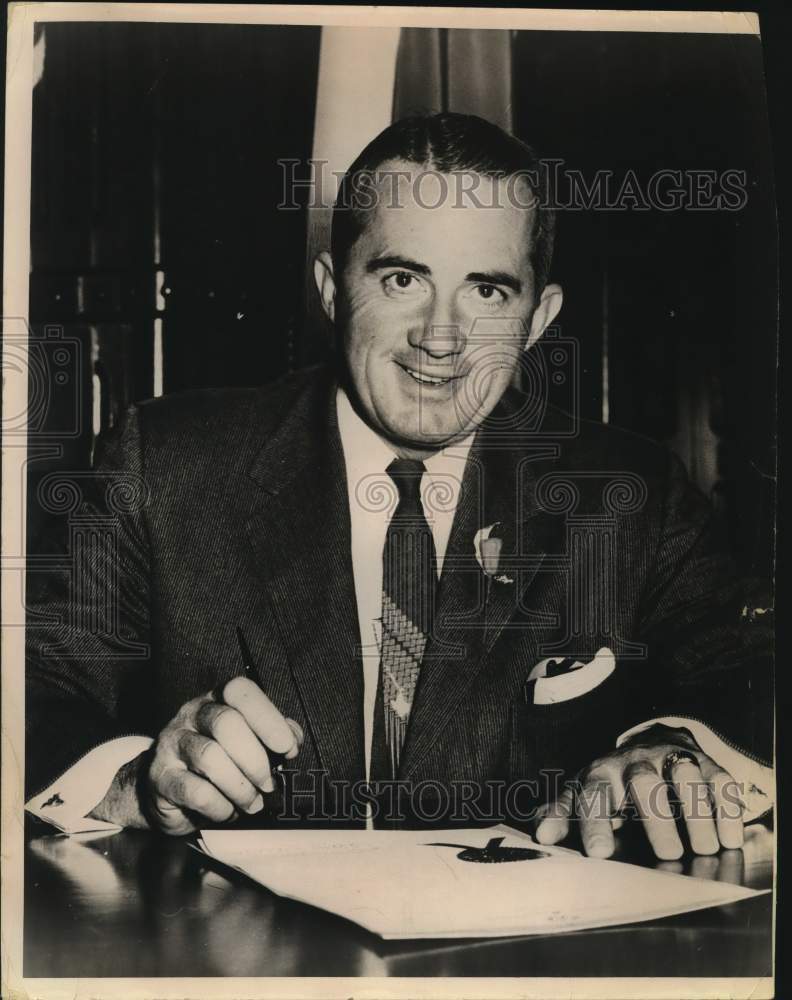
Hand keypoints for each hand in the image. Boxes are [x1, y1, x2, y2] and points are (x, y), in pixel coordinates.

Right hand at [92, 678, 302, 834]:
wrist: (168, 793)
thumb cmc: (218, 765)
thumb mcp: (248, 743)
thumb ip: (273, 736)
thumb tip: (293, 739)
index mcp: (217, 699)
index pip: (240, 691)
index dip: (268, 717)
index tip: (288, 748)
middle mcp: (191, 714)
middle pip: (226, 723)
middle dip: (255, 760)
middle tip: (269, 785)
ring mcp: (171, 744)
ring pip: (211, 757)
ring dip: (240, 787)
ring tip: (252, 803)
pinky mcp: (161, 778)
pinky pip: (196, 792)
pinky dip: (221, 807)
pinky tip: (228, 812)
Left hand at [534, 727, 744, 859]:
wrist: (652, 743)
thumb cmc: (613, 783)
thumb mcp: (582, 794)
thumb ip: (561, 813)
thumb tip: (542, 836)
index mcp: (601, 774)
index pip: (594, 795)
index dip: (595, 822)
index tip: (601, 853)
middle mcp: (636, 764)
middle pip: (644, 783)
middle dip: (657, 819)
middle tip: (669, 855)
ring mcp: (672, 760)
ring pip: (685, 775)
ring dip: (696, 813)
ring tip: (704, 848)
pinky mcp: (705, 764)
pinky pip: (719, 779)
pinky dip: (726, 807)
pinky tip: (729, 836)